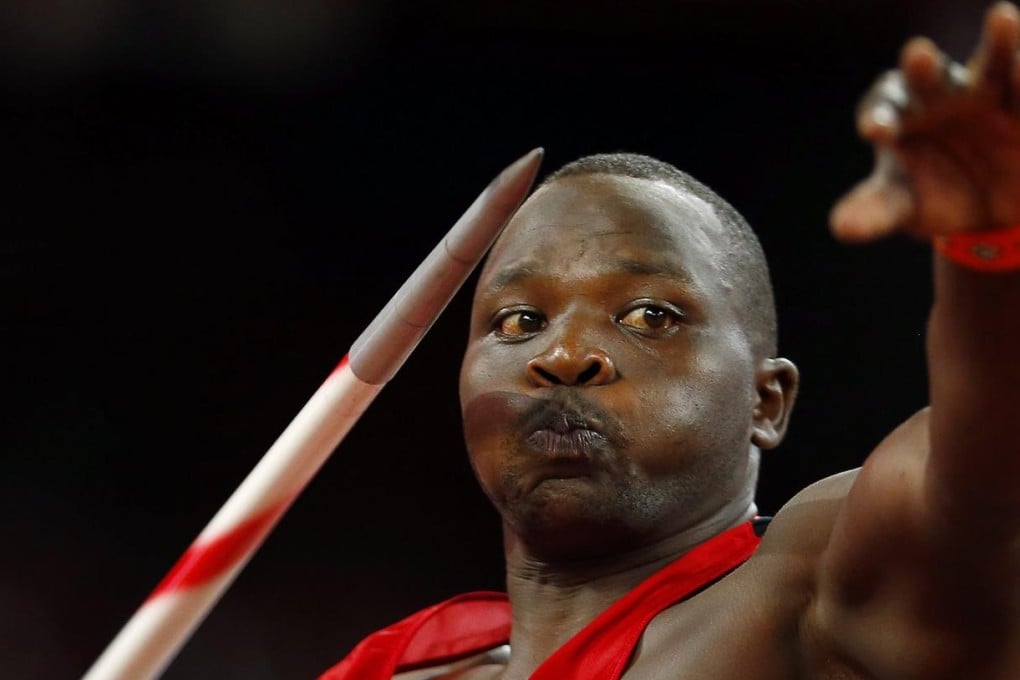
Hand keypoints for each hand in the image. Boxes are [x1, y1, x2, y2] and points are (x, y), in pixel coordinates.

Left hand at [830, 1, 1019, 242]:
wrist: (986, 208)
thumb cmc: (929, 195)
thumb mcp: (901, 206)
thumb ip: (875, 212)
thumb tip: (842, 229)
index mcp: (897, 114)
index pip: (882, 109)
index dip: (878, 117)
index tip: (874, 132)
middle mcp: (940, 94)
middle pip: (928, 76)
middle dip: (923, 68)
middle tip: (917, 55)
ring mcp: (988, 92)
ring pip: (993, 62)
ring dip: (1000, 42)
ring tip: (1003, 17)